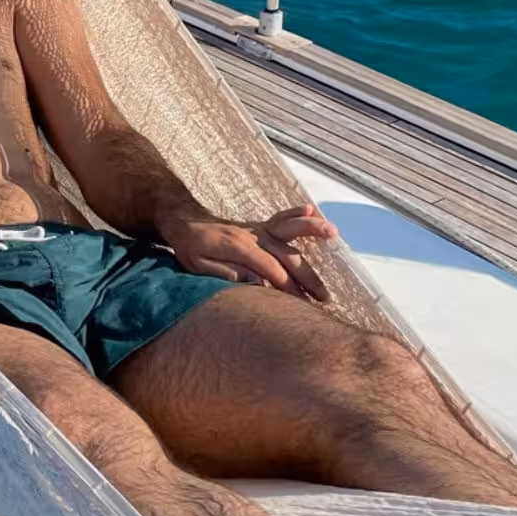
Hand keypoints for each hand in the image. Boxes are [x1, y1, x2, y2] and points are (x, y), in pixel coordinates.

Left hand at [160, 203, 339, 300]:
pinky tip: (311, 209)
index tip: (303, 306)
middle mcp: (253, 235)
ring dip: (313, 231)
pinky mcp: (260, 226)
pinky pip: (282, 218)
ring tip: (334, 233)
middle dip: (308, 277)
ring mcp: (258, 228)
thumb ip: (227, 273)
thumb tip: (255, 282)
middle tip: (325, 298)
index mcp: (239, 247)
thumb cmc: (189, 247)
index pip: (272, 271)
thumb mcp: (198, 266)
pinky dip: (297, 213)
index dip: (289, 289)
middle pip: (287, 255)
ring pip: (290, 231)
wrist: (183, 221)